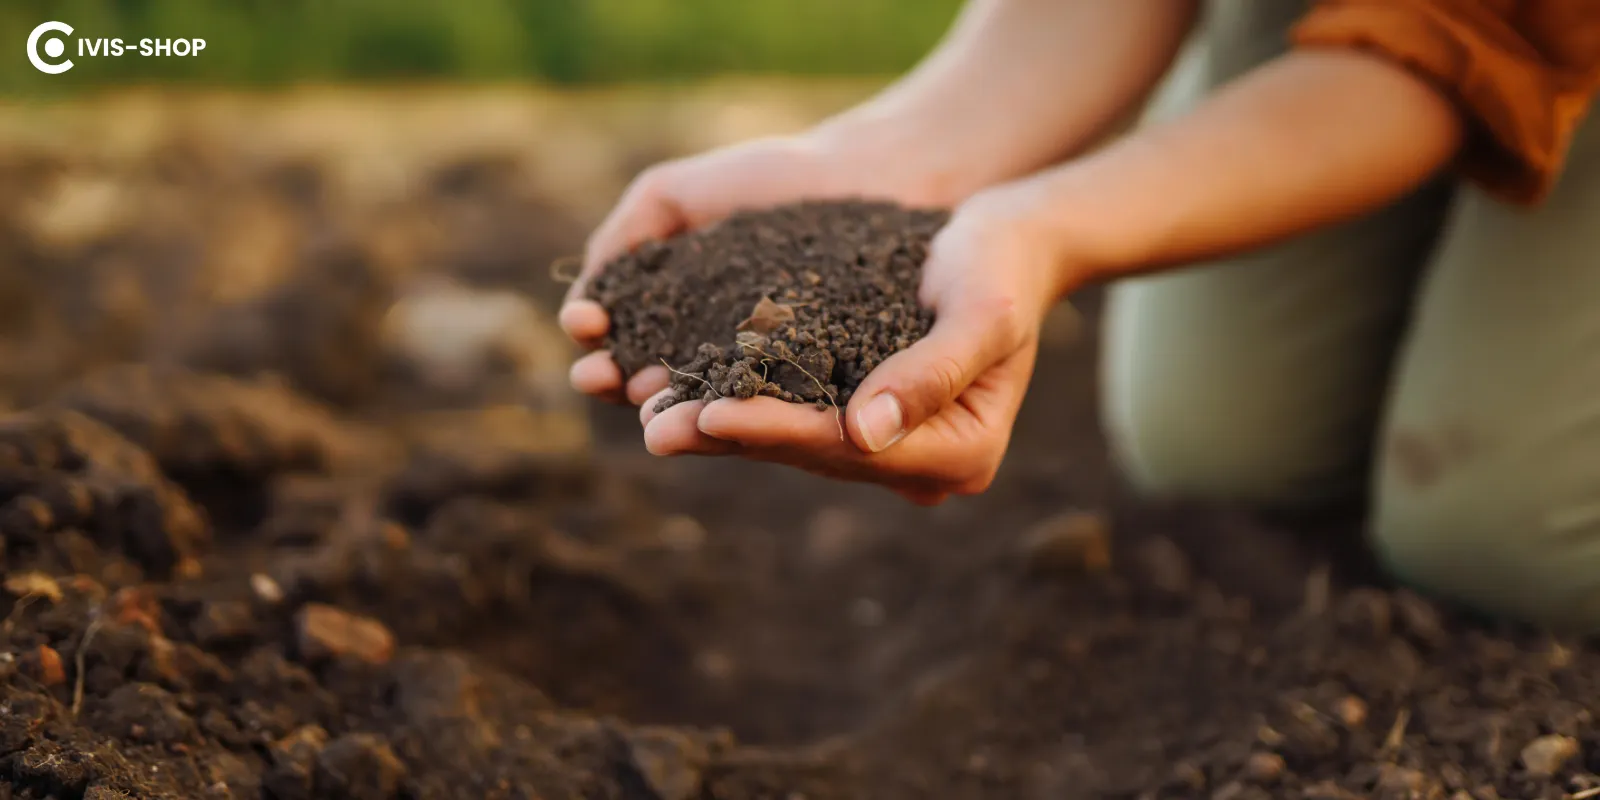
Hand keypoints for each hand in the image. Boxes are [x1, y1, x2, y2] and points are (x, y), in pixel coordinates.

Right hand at [561, 134, 908, 405]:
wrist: (863, 176)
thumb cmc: (769, 179)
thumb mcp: (675, 194)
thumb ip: (625, 234)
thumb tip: (584, 298)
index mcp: (672, 310)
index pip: (618, 335)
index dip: (594, 337)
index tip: (584, 325)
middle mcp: (708, 349)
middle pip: (647, 376)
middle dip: (614, 379)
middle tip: (598, 376)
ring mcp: (758, 371)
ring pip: (699, 399)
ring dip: (664, 405)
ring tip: (643, 401)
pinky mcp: (808, 384)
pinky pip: (766, 400)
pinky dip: (734, 408)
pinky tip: (711, 404)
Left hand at [637, 185, 1068, 504]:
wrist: (1007, 243)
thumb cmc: (1003, 266)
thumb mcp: (981, 310)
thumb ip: (931, 371)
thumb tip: (864, 433)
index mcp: (962, 453)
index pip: (850, 448)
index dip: (777, 431)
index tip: (710, 414)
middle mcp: (922, 464)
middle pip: (812, 454)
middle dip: (730, 437)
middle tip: (653, 428)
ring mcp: (889, 446)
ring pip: (792, 441)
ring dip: (719, 428)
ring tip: (649, 413)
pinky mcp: (860, 416)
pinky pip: (791, 414)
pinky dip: (737, 400)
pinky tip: (679, 389)